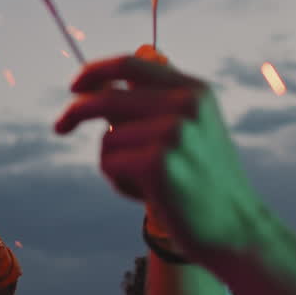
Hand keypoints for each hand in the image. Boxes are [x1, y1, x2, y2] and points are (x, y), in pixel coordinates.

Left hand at [55, 56, 261, 260]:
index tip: (75, 87)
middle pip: (107, 97)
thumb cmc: (204, 182)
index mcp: (194, 90)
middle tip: (59, 127)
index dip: (95, 71)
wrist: (236, 230)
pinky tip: (151, 196)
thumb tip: (99, 84)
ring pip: (107, 138)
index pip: (130, 65)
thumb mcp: (189, 131)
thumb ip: (152, 105)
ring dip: (114, 163)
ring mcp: (173, 133)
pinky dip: (119, 183)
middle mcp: (186, 105)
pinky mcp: (158, 163)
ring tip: (148, 183)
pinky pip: (109, 163)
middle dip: (75, 111)